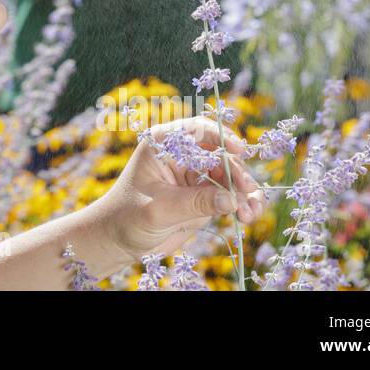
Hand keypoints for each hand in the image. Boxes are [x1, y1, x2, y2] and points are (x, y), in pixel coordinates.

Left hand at [96, 117, 266, 263]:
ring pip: (230, 175)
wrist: (119, 240)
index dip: (220, 136)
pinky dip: (243, 203)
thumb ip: (194, 203)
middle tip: (247, 193)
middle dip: (237, 173)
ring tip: (250, 213)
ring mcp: (196, 175)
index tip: (238, 151)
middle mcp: (183, 155)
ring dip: (245, 192)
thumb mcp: (159, 209)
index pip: (196, 129)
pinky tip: (249, 216)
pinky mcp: (205, 196)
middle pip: (221, 154)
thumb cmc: (128, 217)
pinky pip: (231, 194)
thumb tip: (232, 199)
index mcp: (163, 144)